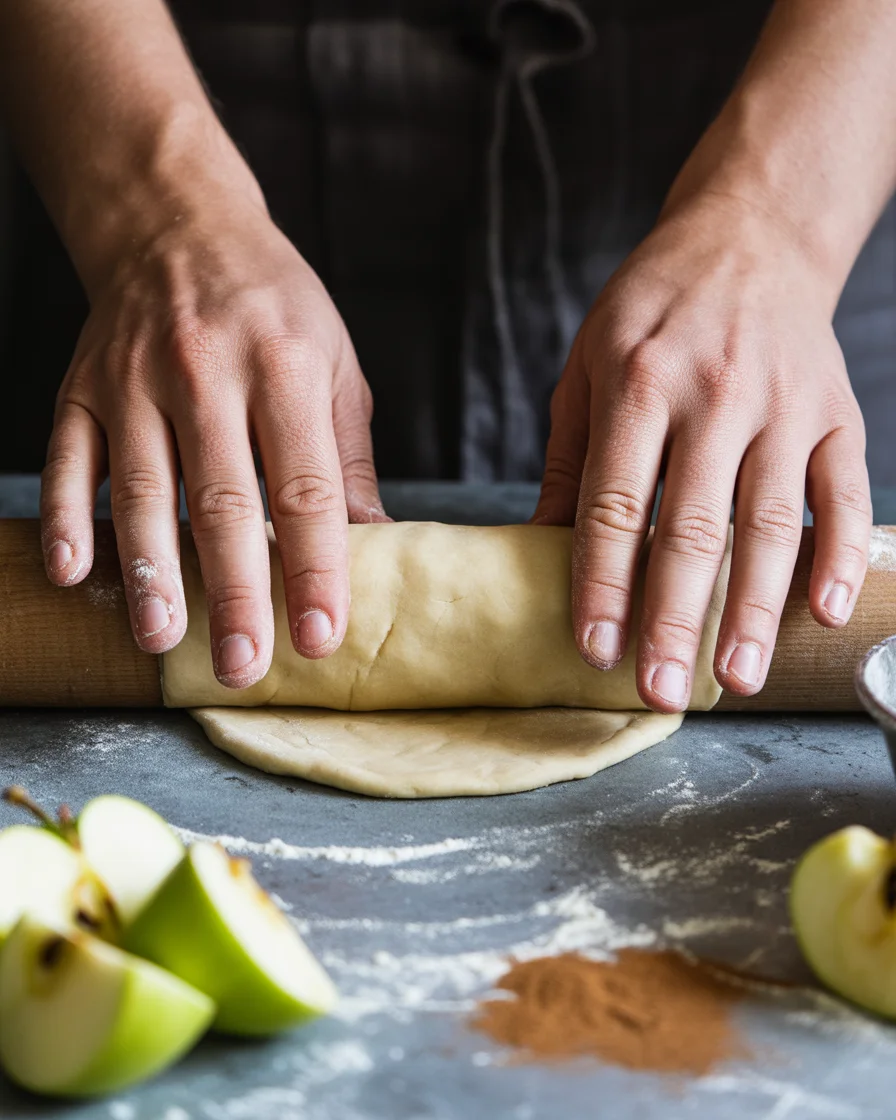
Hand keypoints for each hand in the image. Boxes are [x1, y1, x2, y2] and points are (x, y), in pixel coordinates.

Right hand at [40, 203, 385, 686]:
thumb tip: (376, 543)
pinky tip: (73, 574)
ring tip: (162, 640)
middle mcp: (207, 372)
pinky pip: (68, 459)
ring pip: (141, 489)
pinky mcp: (81, 387)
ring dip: (151, 571)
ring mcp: (134, 380)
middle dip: (236, 592)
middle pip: (223, 502)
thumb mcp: (334, 365)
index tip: (321, 637)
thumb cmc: (275, 308)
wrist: (179, 224)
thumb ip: (349, 458)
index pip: (306, 488)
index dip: (315, 569)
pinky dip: (66, 517)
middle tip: (243, 664)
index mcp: (285, 368)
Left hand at [535, 193, 871, 711]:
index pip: (616, 504)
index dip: (603, 584)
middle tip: (658, 690)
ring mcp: (784, 406)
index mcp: (638, 382)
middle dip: (673, 617)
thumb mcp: (585, 367)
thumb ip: (568, 461)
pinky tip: (821, 614)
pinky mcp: (836, 414)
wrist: (750, 236)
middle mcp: (716, 394)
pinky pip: (844, 492)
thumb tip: (535, 550)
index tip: (594, 649)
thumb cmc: (652, 310)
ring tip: (733, 677)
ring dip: (752, 608)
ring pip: (771, 523)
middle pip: (693, 526)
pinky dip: (837, 555)